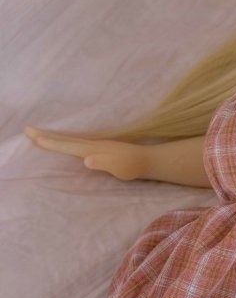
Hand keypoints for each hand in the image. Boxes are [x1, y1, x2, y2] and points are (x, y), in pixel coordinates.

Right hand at [24, 124, 145, 180]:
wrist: (147, 159)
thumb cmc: (132, 167)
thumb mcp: (118, 168)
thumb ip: (103, 163)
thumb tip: (85, 160)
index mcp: (93, 149)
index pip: (68, 146)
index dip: (52, 143)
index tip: (36, 139)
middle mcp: (92, 144)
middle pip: (65, 139)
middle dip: (45, 134)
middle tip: (26, 129)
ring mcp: (96, 144)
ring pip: (69, 139)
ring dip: (53, 135)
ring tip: (38, 133)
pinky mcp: (99, 147)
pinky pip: (76, 142)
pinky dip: (64, 140)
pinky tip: (63, 141)